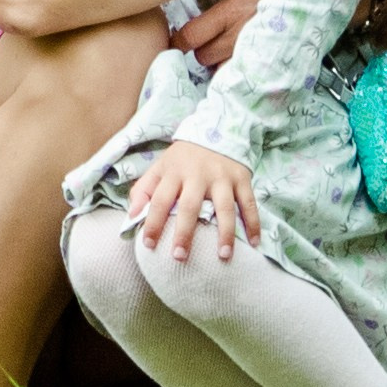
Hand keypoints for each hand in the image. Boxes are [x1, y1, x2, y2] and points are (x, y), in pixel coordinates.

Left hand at [126, 141, 258, 263]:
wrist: (216, 130)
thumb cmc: (183, 159)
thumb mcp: (159, 167)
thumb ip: (143, 189)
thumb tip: (132, 216)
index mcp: (174, 172)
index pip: (160, 200)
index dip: (153, 222)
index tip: (149, 244)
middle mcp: (198, 174)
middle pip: (190, 206)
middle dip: (185, 232)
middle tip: (179, 257)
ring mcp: (222, 177)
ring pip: (224, 207)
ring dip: (225, 232)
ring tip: (223, 256)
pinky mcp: (241, 178)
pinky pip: (249, 203)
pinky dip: (253, 223)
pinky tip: (254, 243)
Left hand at [178, 0, 280, 70]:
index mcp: (233, 10)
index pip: (190, 37)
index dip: (180, 40)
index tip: (179, 38)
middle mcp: (242, 36)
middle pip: (203, 58)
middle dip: (201, 50)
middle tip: (208, 38)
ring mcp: (258, 52)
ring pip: (223, 72)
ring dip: (220, 63)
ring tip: (227, 49)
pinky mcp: (273, 60)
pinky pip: (248, 77)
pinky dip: (241, 71)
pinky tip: (245, 59)